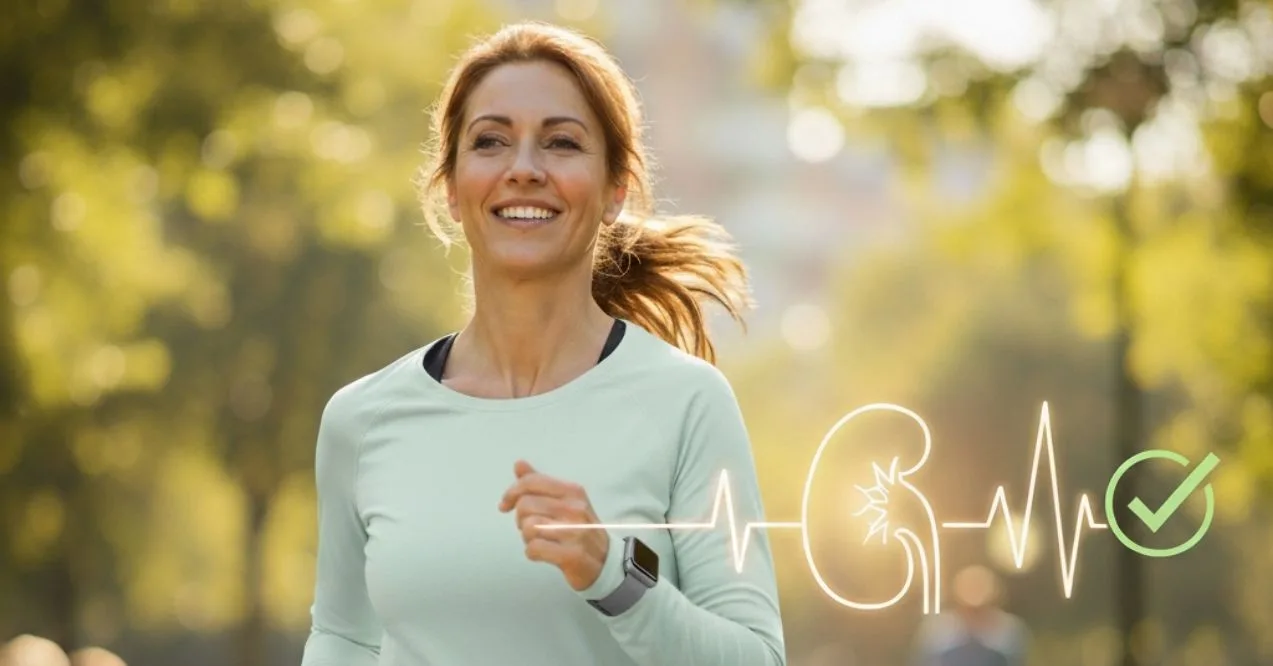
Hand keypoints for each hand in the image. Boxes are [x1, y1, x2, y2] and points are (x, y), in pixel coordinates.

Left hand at [498, 460, 609, 590]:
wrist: (605, 561)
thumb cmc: (580, 529)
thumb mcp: (566, 501)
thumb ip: (540, 483)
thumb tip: (519, 464)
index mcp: (573, 491)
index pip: (532, 481)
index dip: (511, 492)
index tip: (505, 505)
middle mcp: (575, 509)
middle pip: (525, 505)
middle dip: (521, 519)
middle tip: (533, 527)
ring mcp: (574, 532)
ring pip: (528, 527)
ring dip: (527, 537)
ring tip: (541, 540)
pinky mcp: (571, 555)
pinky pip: (533, 548)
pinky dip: (532, 552)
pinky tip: (544, 553)